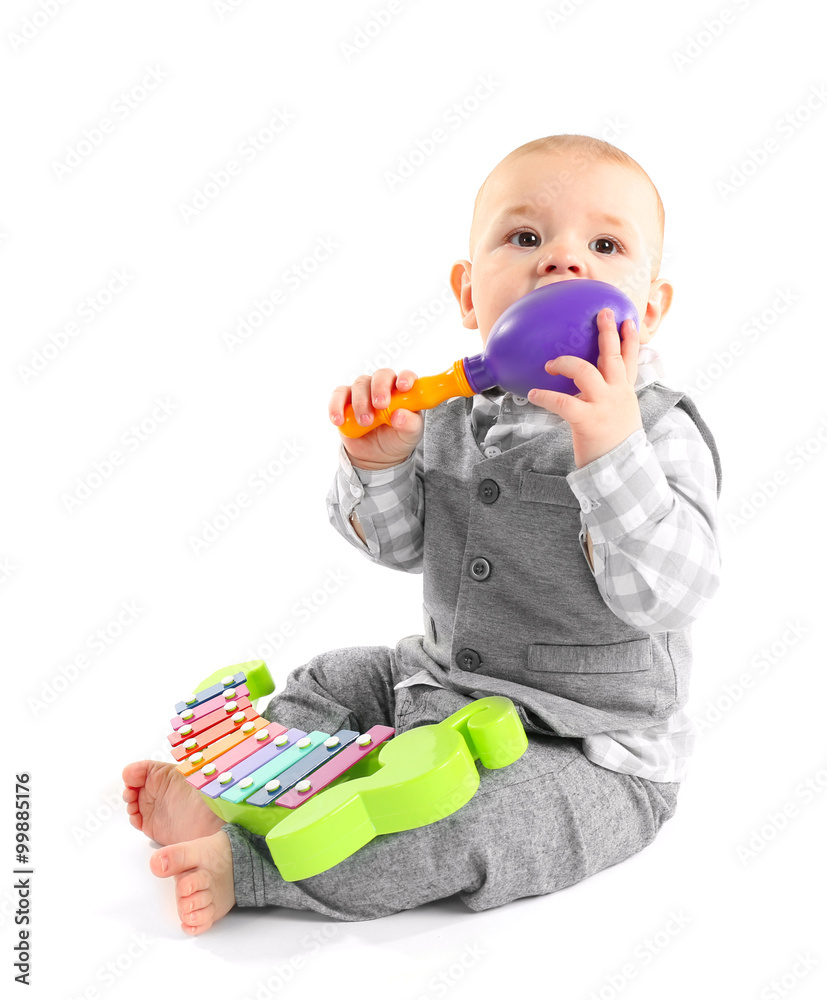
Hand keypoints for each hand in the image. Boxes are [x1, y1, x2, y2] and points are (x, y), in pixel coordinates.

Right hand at [329, 368, 423, 469]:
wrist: (376, 456)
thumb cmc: (397, 439)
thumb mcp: (410, 436)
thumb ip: (410, 425)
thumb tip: (399, 416)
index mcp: (403, 392)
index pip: (406, 376)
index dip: (405, 378)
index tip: (403, 387)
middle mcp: (383, 387)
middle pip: (381, 375)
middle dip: (379, 388)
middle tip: (380, 405)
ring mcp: (363, 392)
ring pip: (359, 385)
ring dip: (361, 403)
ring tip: (365, 422)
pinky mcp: (345, 401)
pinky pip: (338, 395)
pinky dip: (337, 406)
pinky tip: (339, 420)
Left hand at [527, 308, 642, 467]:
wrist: (621, 470)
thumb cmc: (614, 442)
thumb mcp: (620, 414)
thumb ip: (609, 396)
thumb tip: (587, 386)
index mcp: (624, 392)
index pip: (632, 360)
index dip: (630, 339)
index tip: (627, 319)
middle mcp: (617, 394)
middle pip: (614, 356)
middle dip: (608, 333)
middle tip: (601, 313)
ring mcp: (603, 405)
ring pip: (586, 372)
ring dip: (566, 363)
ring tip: (551, 365)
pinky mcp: (587, 420)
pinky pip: (562, 402)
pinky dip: (544, 396)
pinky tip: (533, 394)